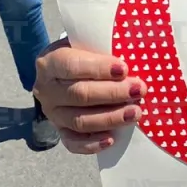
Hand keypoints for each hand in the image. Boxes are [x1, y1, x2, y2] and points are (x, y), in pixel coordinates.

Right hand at [33, 38, 145, 153]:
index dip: (99, 68)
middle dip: (113, 93)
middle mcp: (47, 89)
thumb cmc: (83, 53)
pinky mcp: (59, 131)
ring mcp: (52, 113)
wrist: (64, 72)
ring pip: (79, 120)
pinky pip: (72, 143)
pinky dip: (91, 144)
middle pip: (79, 94)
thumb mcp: (87, 42)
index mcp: (50, 62)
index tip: (124, 69)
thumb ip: (103, 46)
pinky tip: (112, 139)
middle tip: (139, 90)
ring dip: (110, 118)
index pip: (72, 66)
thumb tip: (134, 53)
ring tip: (135, 112)